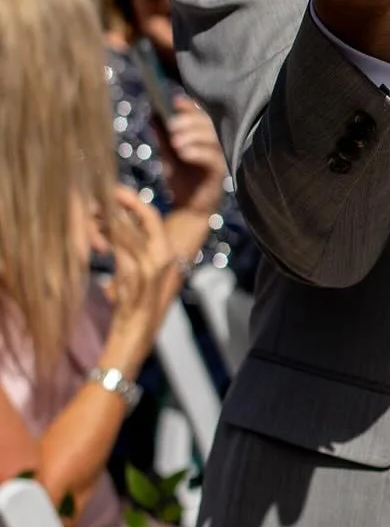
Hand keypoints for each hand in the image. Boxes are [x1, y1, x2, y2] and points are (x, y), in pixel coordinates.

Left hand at [99, 185, 172, 372]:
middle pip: (137, 218)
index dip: (132, 200)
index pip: (152, 215)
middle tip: (93, 198)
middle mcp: (162, 257)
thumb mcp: (134, 275)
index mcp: (166, 254)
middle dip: (116, 205)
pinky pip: (117, 250)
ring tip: (87, 215)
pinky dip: (104, 240)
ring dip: (104, 221)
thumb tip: (110, 228)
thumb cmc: (133, 308)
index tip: (113, 190)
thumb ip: (128, 253)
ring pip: (125, 232)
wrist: (134, 337)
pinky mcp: (134, 279)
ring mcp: (150, 267)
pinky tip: (93, 238)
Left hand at [155, 95, 226, 218]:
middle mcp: (215, 144)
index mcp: (203, 137)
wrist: (188, 208)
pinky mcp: (220, 172)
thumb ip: (162, 135)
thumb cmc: (181, 179)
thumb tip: (152, 113)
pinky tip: (183, 153)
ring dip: (193, 136)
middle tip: (171, 125)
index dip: (190, 106)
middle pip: (208, 124)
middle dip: (189, 121)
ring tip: (175, 142)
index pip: (200, 115)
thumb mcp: (167, 154)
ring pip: (212, 139)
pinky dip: (197, 153)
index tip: (176, 101)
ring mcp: (219, 157)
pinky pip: (212, 158)